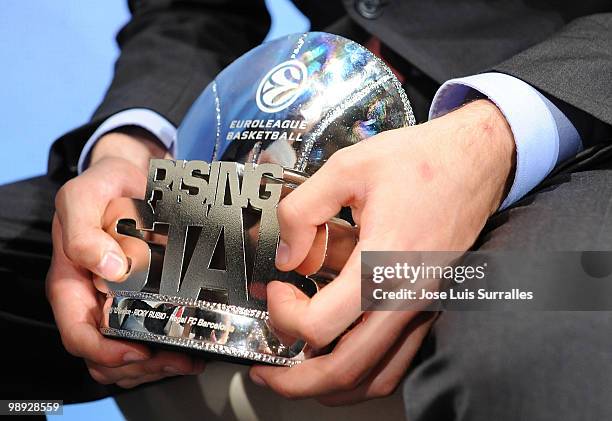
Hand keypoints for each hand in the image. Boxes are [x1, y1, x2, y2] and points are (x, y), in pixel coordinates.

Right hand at [46, 132, 204, 387]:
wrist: (130, 176)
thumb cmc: (102, 187)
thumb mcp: (82, 198)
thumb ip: (83, 232)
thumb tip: (109, 270)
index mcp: (71, 284)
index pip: (79, 335)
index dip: (106, 352)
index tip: (138, 351)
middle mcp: (93, 300)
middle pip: (107, 355)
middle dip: (141, 365)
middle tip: (178, 358)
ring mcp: (118, 303)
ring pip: (129, 356)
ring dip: (158, 364)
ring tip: (190, 357)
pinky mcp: (143, 299)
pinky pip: (150, 337)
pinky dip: (168, 349)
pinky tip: (192, 345)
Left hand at [249, 100, 514, 403]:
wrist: (478, 160)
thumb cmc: (422, 160)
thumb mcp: (348, 168)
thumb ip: (303, 211)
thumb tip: (286, 256)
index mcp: (383, 262)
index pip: (320, 325)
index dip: (283, 313)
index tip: (277, 288)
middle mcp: (406, 296)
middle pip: (346, 370)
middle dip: (295, 382)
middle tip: (266, 371)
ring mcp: (421, 306)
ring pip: (375, 377)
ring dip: (330, 385)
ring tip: (297, 375)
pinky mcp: (427, 305)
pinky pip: (397, 361)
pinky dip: (363, 373)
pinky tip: (340, 357)